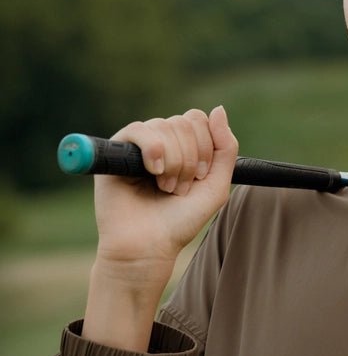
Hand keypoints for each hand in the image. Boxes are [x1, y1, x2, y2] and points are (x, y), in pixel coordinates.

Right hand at [92, 105, 238, 276]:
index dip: (205, 146)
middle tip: (180, 189)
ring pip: (164, 126)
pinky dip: (153, 148)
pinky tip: (154, 171)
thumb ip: (225, 148)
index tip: (200, 177)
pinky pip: (138, 129)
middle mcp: (160, 142)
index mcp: (182, 147)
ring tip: (166, 188)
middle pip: (184, 122)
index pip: (198, 119)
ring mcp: (137, 145)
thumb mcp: (216, 185)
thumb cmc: (180, 221)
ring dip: (174, 162)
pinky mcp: (114, 151)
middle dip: (190, 158)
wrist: (148, 246)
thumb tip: (218, 109)